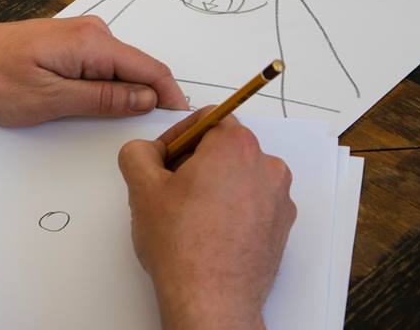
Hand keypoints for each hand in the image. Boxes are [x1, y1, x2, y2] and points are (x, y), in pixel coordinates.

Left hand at [0, 16, 187, 126]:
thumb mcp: (51, 99)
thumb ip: (103, 98)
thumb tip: (147, 98)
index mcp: (92, 42)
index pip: (149, 68)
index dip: (170, 95)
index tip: (184, 121)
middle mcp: (92, 32)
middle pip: (137, 68)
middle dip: (149, 98)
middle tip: (153, 135)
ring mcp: (78, 36)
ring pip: (119, 69)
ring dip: (126, 94)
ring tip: (122, 125)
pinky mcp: (67, 44)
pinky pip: (100, 66)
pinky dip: (107, 86)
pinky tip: (98, 106)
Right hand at [117, 109, 296, 329]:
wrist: (211, 300)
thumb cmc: (184, 247)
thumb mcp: (142, 188)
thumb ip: (138, 153)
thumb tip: (145, 152)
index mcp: (235, 147)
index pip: (207, 118)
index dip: (179, 135)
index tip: (164, 157)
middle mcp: (266, 167)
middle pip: (225, 146)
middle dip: (195, 161)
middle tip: (169, 186)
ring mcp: (279, 199)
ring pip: (240, 175)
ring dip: (214, 185)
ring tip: (187, 213)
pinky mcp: (281, 227)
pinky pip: (253, 202)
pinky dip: (232, 208)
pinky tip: (207, 230)